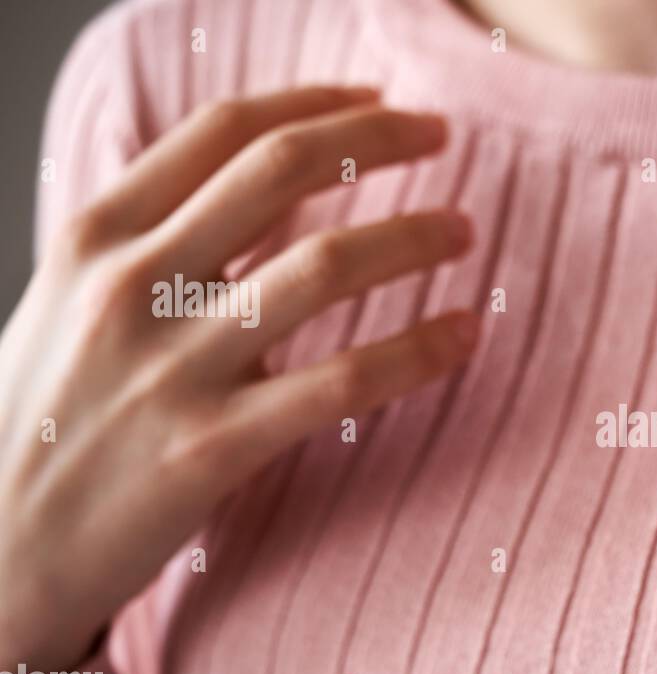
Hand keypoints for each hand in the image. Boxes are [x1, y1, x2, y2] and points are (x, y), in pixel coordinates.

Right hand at [0, 86, 478, 670]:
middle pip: (283, 171)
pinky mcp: (214, 447)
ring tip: (464, 230)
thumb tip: (271, 195)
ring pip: (326, 267)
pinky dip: (418, 351)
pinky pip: (343, 382)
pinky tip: (464, 336)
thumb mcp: (76, 305)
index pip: (224, 132)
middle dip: (378, 139)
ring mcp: (175, 367)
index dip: (315, 101)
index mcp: (98, 237)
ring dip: (413, 236)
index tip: (375, 98)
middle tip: (441, 134)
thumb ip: (162, 245)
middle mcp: (134, 285)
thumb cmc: (48, 421)